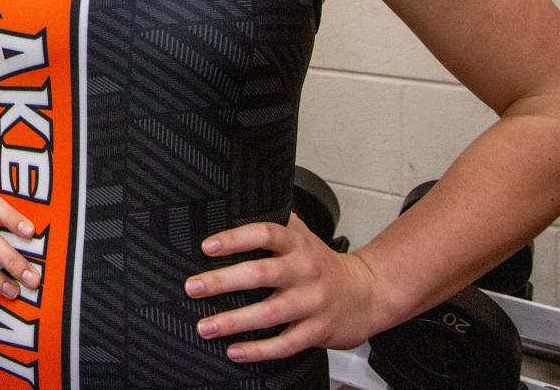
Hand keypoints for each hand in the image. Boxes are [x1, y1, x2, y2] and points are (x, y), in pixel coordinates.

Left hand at [184, 212, 385, 360]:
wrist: (366, 292)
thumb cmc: (321, 263)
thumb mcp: (302, 235)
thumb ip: (273, 224)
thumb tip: (232, 208)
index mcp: (297, 243)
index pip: (265, 234)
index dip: (236, 239)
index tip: (207, 246)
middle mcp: (305, 270)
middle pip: (261, 274)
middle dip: (223, 281)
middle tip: (193, 287)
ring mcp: (312, 302)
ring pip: (269, 313)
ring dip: (233, 321)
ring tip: (205, 326)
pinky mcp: (317, 330)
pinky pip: (284, 343)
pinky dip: (258, 350)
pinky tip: (234, 351)